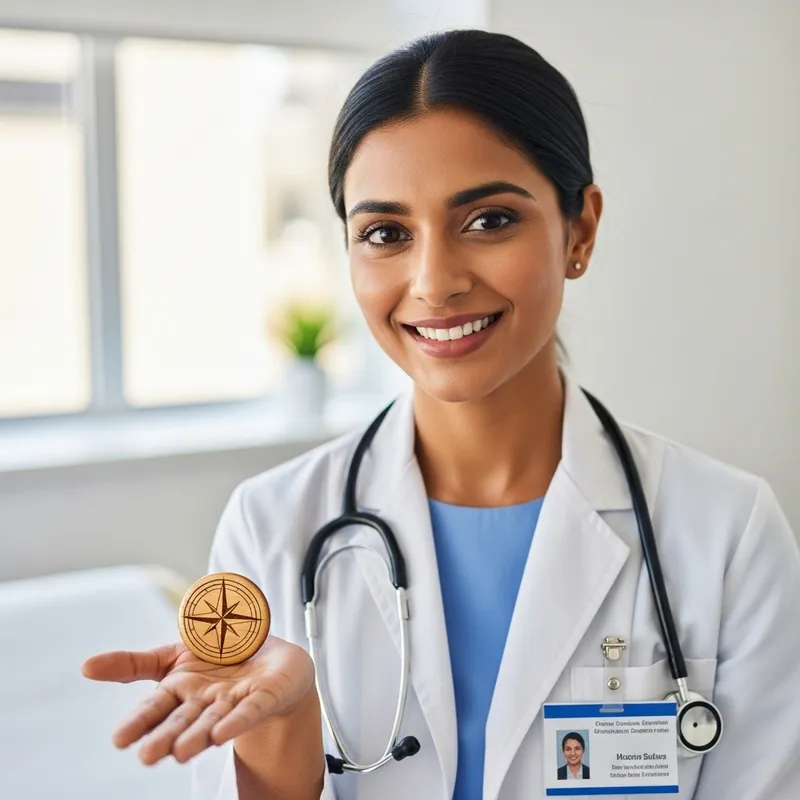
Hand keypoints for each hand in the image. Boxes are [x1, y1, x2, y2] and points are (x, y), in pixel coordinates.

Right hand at [81, 637, 315, 765]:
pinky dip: (237, 721)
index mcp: (180, 690)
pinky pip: (250, 710)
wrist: (271, 657)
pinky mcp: (263, 698)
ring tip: (180, 753)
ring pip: (213, 721)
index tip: (119, 740)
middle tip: (147, 757)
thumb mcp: (174, 654)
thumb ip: (134, 664)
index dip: (140, 722)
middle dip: (166, 738)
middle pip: (182, 721)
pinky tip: (223, 732)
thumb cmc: (218, 659)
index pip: (155, 708)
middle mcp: (204, 702)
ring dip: (198, 737)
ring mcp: (233, 702)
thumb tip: (85, 667)